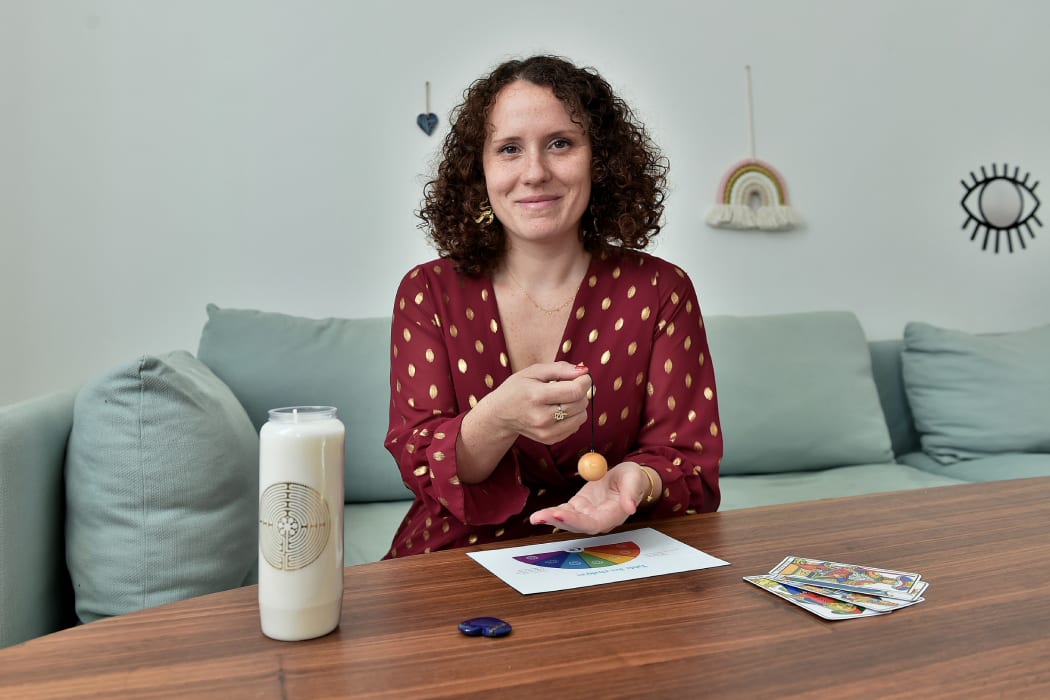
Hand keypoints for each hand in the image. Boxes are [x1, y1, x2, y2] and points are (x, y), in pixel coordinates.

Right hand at [484, 361, 590, 444]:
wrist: (500, 414)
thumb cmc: (516, 389)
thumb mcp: (533, 371)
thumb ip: (560, 368)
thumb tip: (584, 371)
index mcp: (536, 396)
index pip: (574, 391)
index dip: (584, 381)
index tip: (583, 376)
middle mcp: (542, 417)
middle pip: (580, 404)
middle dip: (581, 391)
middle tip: (569, 386)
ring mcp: (546, 431)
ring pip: (581, 416)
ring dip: (578, 405)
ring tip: (563, 399)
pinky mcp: (549, 440)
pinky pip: (575, 426)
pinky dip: (573, 416)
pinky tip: (559, 410)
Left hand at [529, 462, 650, 534]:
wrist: (628, 478)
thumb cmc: (633, 479)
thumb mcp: (634, 480)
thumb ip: (631, 494)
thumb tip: (631, 508)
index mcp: (612, 515)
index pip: (592, 523)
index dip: (576, 521)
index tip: (560, 514)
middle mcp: (597, 519)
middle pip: (576, 524)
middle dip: (557, 521)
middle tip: (539, 517)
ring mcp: (587, 513)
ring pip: (567, 520)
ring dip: (551, 519)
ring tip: (535, 518)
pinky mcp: (579, 506)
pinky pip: (564, 511)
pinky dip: (552, 512)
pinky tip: (540, 514)